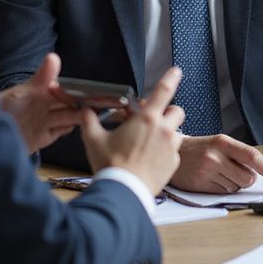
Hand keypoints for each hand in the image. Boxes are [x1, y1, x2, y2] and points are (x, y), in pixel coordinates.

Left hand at [0, 52, 85, 153]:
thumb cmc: (2, 109)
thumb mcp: (22, 92)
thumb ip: (41, 77)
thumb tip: (53, 56)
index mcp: (41, 91)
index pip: (65, 89)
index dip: (79, 89)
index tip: (95, 90)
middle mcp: (45, 106)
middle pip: (70, 103)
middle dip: (84, 103)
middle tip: (102, 104)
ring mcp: (45, 121)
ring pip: (69, 117)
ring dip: (81, 116)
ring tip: (94, 116)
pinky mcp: (43, 137)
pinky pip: (61, 131)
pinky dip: (71, 129)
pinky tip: (81, 127)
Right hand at [80, 67, 185, 193]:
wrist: (124, 193)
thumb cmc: (111, 166)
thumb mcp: (94, 140)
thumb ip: (89, 121)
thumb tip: (84, 111)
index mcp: (146, 119)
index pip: (164, 90)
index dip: (171, 77)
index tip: (176, 71)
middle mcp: (163, 130)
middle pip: (177, 110)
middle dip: (168, 111)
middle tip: (154, 119)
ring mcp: (171, 148)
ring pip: (178, 131)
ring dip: (168, 132)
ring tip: (151, 141)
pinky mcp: (174, 163)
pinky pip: (175, 152)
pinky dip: (166, 152)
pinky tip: (152, 158)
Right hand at [170, 134, 262, 193]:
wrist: (173, 152)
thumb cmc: (202, 149)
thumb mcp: (221, 144)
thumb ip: (240, 156)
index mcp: (224, 142)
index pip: (255, 158)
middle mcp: (216, 156)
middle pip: (249, 179)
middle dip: (246, 178)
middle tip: (230, 169)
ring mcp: (207, 171)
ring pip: (237, 188)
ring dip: (232, 184)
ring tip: (217, 172)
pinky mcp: (200, 185)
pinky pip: (224, 194)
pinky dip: (221, 189)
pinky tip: (210, 179)